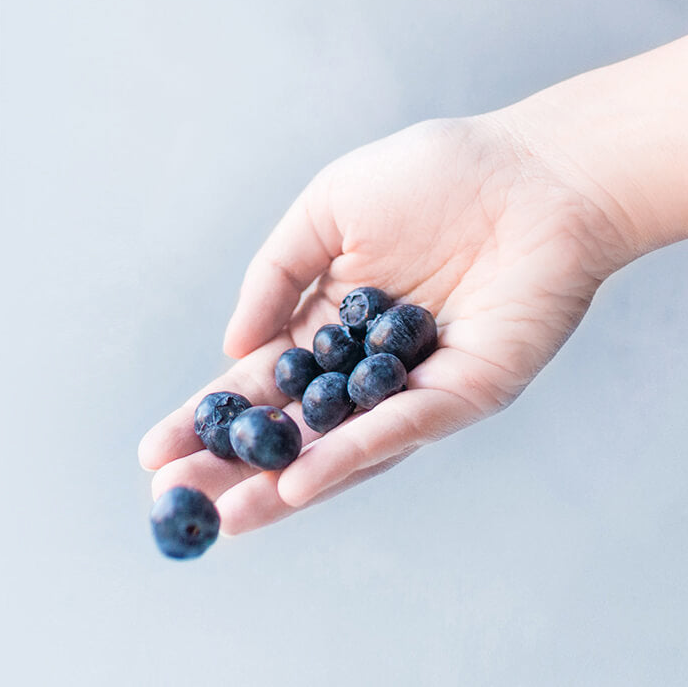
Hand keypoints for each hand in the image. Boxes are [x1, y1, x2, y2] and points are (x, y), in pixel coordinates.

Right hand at [138, 114, 626, 533]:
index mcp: (331, 320)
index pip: (261, 380)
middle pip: (294, 426)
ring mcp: (416, 383)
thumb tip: (233, 344)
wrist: (533, 173)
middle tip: (176, 501)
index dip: (208, 415)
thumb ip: (277, 274)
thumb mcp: (327, 209)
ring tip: (228, 515)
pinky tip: (300, 481)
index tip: (155, 450)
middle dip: (234, 465)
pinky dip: (354, 454)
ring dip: (285, 483)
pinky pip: (404, 427)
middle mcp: (368, 363)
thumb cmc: (434, 176)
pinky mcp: (467, 390)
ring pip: (343, 446)